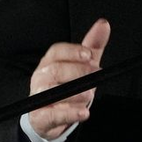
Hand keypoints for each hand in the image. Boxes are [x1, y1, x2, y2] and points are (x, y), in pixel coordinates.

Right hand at [27, 19, 111, 141]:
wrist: (49, 117)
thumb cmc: (65, 85)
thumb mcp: (81, 65)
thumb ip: (92, 46)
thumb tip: (104, 24)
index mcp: (49, 61)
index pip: (56, 51)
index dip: (73, 51)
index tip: (89, 55)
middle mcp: (41, 77)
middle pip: (55, 70)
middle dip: (78, 72)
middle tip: (95, 76)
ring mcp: (38, 97)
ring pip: (52, 92)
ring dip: (75, 94)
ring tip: (89, 95)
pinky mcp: (40, 117)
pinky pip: (53, 115)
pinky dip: (70, 114)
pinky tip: (84, 113)